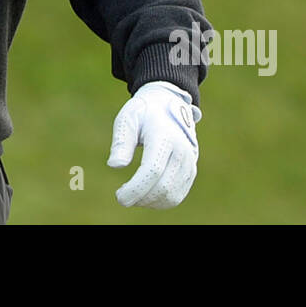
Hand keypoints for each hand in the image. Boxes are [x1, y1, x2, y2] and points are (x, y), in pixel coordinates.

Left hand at [106, 81, 201, 208]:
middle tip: (122, 196)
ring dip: (149, 202)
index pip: (152, 170)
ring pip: (171, 195)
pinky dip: (160, 201)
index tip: (120, 197)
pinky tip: (145, 196)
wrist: (169, 104)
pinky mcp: (191, 170)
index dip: (136, 188)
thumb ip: (121, 141)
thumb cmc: (143, 113)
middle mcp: (181, 150)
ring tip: (133, 195)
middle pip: (163, 186)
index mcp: (164, 136)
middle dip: (140, 197)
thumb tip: (114, 165)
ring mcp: (189, 162)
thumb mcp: (127, 119)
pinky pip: (177, 195)